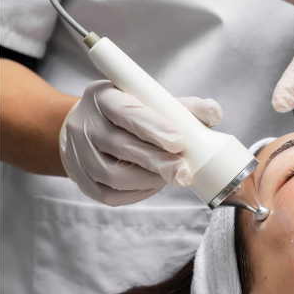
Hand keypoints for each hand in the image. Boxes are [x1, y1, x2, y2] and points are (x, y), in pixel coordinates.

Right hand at [59, 80, 222, 206]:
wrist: (86, 128)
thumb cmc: (128, 113)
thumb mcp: (151, 100)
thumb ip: (184, 107)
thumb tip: (214, 113)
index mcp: (104, 98)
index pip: (126, 112)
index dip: (153, 128)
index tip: (179, 142)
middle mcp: (85, 125)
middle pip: (122, 147)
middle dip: (159, 162)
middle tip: (185, 173)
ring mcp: (79, 155)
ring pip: (114, 175)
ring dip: (149, 179)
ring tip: (171, 174)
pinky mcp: (82, 181)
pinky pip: (111, 195)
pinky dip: (139, 192)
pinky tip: (154, 183)